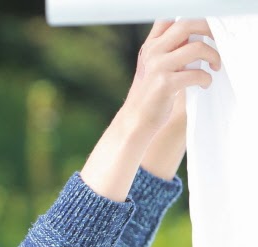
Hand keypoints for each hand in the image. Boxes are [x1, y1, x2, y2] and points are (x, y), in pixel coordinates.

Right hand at [122, 19, 220, 135]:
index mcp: (150, 46)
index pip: (169, 19)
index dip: (191, 19)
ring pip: (197, 47)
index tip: (205, 29)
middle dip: (209, 30)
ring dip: (213, 56)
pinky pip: (197, 73)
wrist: (135, 120)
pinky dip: (206, 79)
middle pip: (186, 25)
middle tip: (218, 41)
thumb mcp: (155, 66)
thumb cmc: (150, 94)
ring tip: (214, 66)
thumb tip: (197, 35)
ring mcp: (157, 67)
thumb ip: (170, 49)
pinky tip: (204, 84)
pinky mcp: (165, 84)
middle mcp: (152, 52)